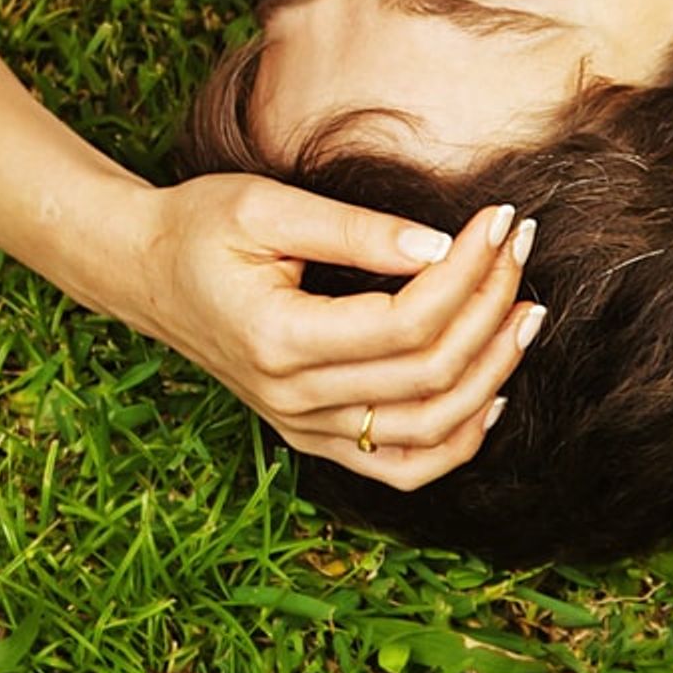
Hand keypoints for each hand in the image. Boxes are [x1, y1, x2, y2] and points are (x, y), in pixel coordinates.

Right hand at [133, 176, 542, 488]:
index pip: (406, 322)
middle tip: (519, 247)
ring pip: (427, 428)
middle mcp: (292, 398)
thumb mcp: (266, 205)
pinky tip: (491, 394)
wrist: (146, 274)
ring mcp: (304, 428)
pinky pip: (401, 466)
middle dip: (490, 307)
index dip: (467, 273)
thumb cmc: (202, 226)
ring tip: (526, 312)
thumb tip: (441, 246)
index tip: (498, 221)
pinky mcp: (314, 439)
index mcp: (277, 339)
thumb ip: (354, 229)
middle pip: (428, 373)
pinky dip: (456, 441)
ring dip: (492, 373)